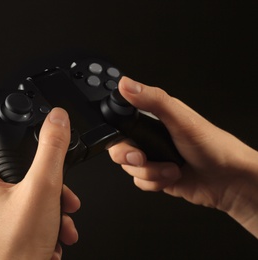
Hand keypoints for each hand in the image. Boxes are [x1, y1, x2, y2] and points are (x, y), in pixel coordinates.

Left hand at [0, 108, 80, 259]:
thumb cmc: (15, 248)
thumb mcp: (43, 188)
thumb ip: (51, 149)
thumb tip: (56, 119)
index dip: (16, 145)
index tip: (34, 148)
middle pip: (18, 178)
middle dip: (49, 189)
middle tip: (63, 197)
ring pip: (26, 202)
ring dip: (51, 210)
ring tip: (62, 224)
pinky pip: (24, 222)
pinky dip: (43, 227)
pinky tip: (54, 240)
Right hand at [108, 76, 257, 237]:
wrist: (230, 182)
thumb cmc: (214, 146)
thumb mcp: (180, 118)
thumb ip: (152, 100)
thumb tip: (127, 84)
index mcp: (154, 117)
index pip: (121, 121)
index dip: (117, 132)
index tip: (127, 138)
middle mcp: (151, 138)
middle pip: (119, 148)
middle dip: (129, 157)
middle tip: (142, 158)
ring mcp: (153, 158)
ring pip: (129, 168)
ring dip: (150, 172)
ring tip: (171, 167)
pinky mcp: (156, 176)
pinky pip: (140, 182)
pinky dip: (155, 183)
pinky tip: (172, 177)